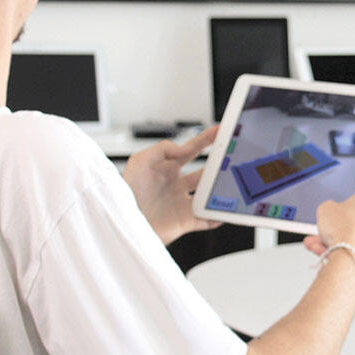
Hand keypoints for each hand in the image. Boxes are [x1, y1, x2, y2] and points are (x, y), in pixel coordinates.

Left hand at [123, 125, 220, 246]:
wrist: (122, 221)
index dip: (206, 140)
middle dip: (218, 165)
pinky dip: (217, 217)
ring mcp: (181, 204)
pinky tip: (226, 212)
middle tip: (231, 158)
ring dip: (220, 190)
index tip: (220, 132)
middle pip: (204, 173)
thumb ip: (162, 148)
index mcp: (166, 168)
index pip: (191, 150)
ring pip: (209, 195)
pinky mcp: (184, 222)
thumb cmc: (125, 192)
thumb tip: (183, 148)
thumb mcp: (139, 161)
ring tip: (232, 183)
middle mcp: (175, 185)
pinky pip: (206, 220)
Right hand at [303, 180, 354, 281]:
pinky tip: (325, 251)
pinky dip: (344, 250)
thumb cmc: (345, 231)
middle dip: (354, 217)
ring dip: (343, 236)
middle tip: (337, 221)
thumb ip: (331, 207)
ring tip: (321, 240)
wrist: (350, 259)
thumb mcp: (326, 209)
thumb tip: (330, 211)